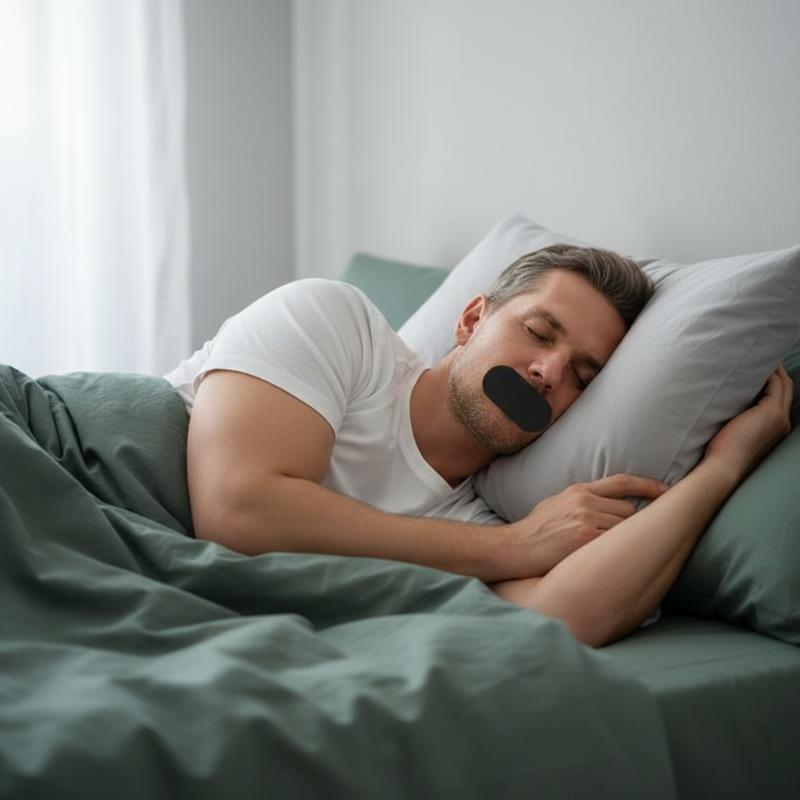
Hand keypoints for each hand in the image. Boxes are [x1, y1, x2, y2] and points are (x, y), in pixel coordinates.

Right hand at [505, 474, 668, 577]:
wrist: (514, 547)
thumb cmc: (534, 530)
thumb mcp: (556, 504)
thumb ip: (580, 501)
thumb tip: (603, 503)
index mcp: (578, 490)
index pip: (622, 482)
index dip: (648, 485)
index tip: (667, 491)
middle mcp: (585, 500)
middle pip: (629, 510)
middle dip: (627, 527)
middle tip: (616, 542)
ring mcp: (586, 518)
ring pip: (625, 528)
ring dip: (620, 541)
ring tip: (606, 553)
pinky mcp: (586, 538)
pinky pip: (615, 543)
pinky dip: (614, 552)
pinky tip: (605, 560)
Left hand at [702, 363, 793, 481]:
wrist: (723, 467)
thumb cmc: (719, 452)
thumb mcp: (731, 430)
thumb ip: (735, 416)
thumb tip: (722, 401)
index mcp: (774, 427)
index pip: (778, 398)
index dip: (771, 381)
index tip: (757, 367)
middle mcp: (782, 422)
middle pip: (785, 388)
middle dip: (775, 370)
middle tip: (759, 355)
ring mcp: (779, 417)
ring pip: (783, 383)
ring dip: (772, 368)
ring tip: (757, 354)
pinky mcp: (771, 412)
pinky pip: (774, 384)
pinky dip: (767, 371)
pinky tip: (753, 361)